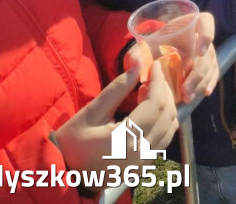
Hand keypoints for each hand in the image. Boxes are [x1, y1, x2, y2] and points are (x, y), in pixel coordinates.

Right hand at [54, 48, 176, 174]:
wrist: (64, 175)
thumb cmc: (71, 143)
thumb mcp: (90, 113)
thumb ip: (117, 87)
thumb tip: (137, 60)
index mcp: (126, 139)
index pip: (156, 104)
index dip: (159, 81)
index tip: (155, 66)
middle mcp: (141, 153)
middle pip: (168, 114)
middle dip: (164, 91)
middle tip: (152, 76)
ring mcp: (144, 162)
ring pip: (171, 127)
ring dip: (166, 106)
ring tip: (149, 91)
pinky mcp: (144, 166)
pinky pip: (164, 139)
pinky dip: (163, 121)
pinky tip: (149, 110)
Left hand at [124, 12, 218, 103]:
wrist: (156, 53)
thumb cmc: (151, 45)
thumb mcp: (142, 47)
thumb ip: (136, 53)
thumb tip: (136, 62)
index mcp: (189, 24)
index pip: (205, 22)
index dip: (206, 35)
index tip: (199, 53)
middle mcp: (201, 37)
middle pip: (208, 52)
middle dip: (197, 73)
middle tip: (185, 90)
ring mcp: (207, 51)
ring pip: (211, 65)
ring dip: (200, 83)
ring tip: (187, 98)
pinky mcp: (208, 65)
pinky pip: (213, 73)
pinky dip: (209, 83)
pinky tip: (204, 93)